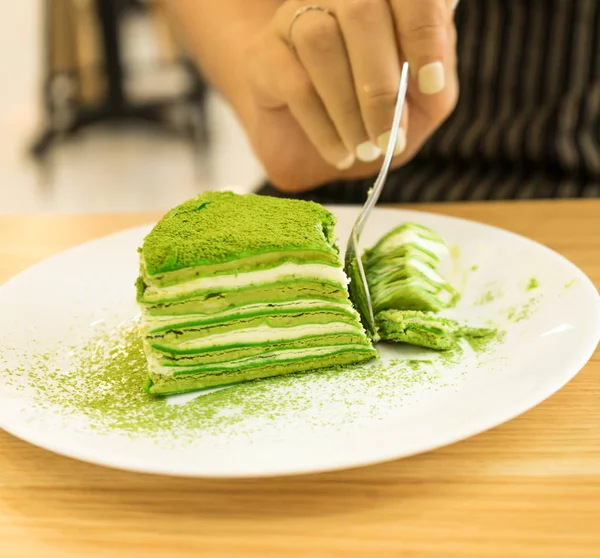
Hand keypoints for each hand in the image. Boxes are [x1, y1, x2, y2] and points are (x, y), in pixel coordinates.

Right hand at [243, 0, 458, 191]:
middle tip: (390, 138)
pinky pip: (295, 83)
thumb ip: (435, 89)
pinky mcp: (263, 54)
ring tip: (364, 149)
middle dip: (382, 85)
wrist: (309, 139)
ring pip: (321, 41)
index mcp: (386, 0)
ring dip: (349, 108)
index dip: (424, 33)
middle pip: (362, 10)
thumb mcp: (417, 109)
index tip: (431, 84)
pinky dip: (324, 127)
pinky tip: (340, 153)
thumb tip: (432, 81)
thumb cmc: (370, 114)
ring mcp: (295, 18)